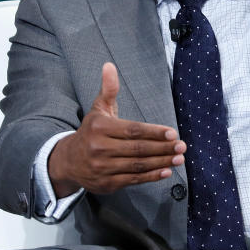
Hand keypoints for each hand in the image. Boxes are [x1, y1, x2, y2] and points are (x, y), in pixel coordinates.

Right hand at [48, 62, 184, 196]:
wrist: (68, 161)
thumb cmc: (90, 132)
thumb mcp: (98, 110)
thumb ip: (108, 89)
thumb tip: (109, 65)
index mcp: (99, 128)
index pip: (132, 130)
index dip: (154, 132)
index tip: (172, 133)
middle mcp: (100, 148)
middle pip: (137, 149)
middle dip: (162, 148)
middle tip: (182, 146)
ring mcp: (103, 168)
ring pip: (137, 165)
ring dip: (161, 162)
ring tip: (179, 158)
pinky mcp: (107, 183)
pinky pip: (133, 179)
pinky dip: (151, 176)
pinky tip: (166, 171)